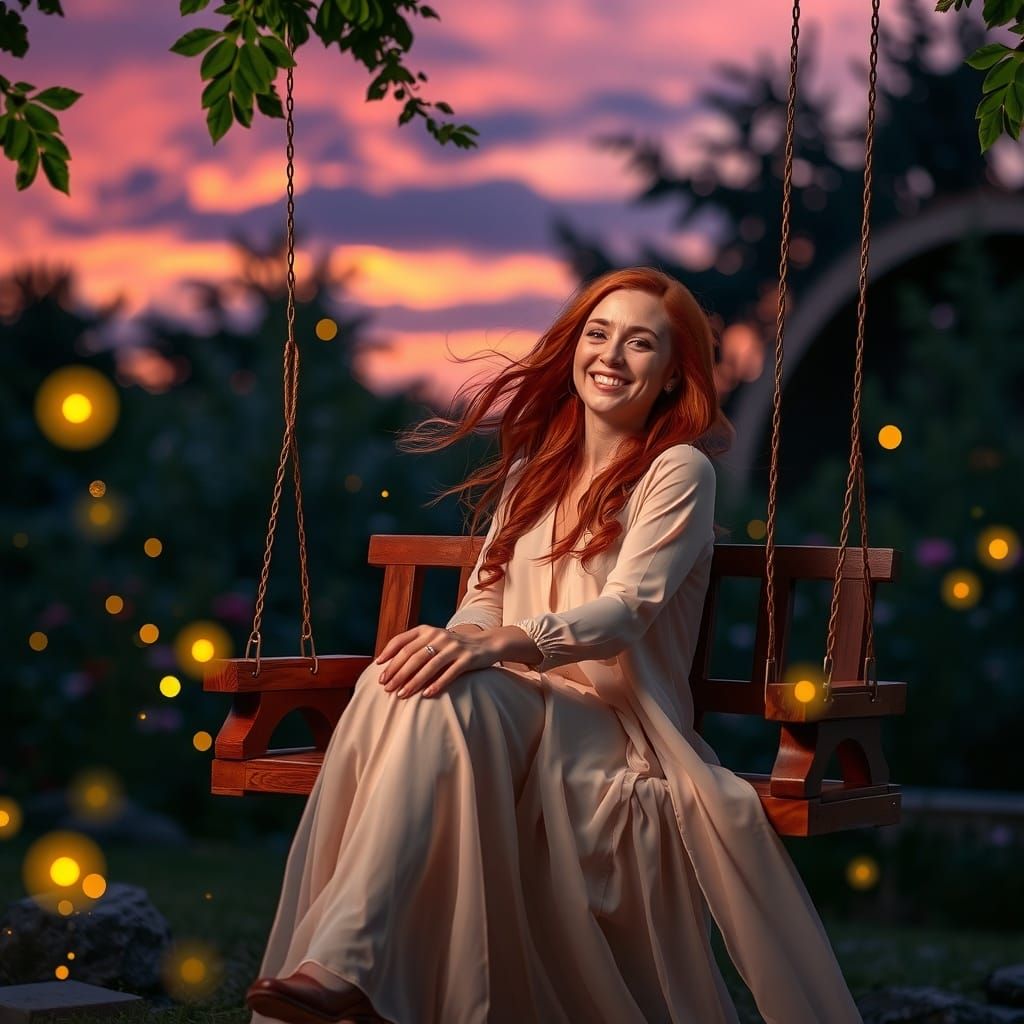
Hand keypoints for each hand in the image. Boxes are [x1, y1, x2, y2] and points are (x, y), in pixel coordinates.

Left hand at [375, 625, 494, 698]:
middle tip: (386, 687)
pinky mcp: (468, 659)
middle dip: (397, 672)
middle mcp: (439, 636)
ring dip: (413, 681)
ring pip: (429, 665)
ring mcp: (454, 647)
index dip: (389, 653)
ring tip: (401, 695)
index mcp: (427, 630)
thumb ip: (415, 647)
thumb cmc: (453, 647)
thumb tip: (387, 663)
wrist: (486, 644)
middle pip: (413, 655)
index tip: (378, 668)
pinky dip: (437, 684)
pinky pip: (450, 673)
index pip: (403, 640)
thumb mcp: (433, 640)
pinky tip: (426, 695)